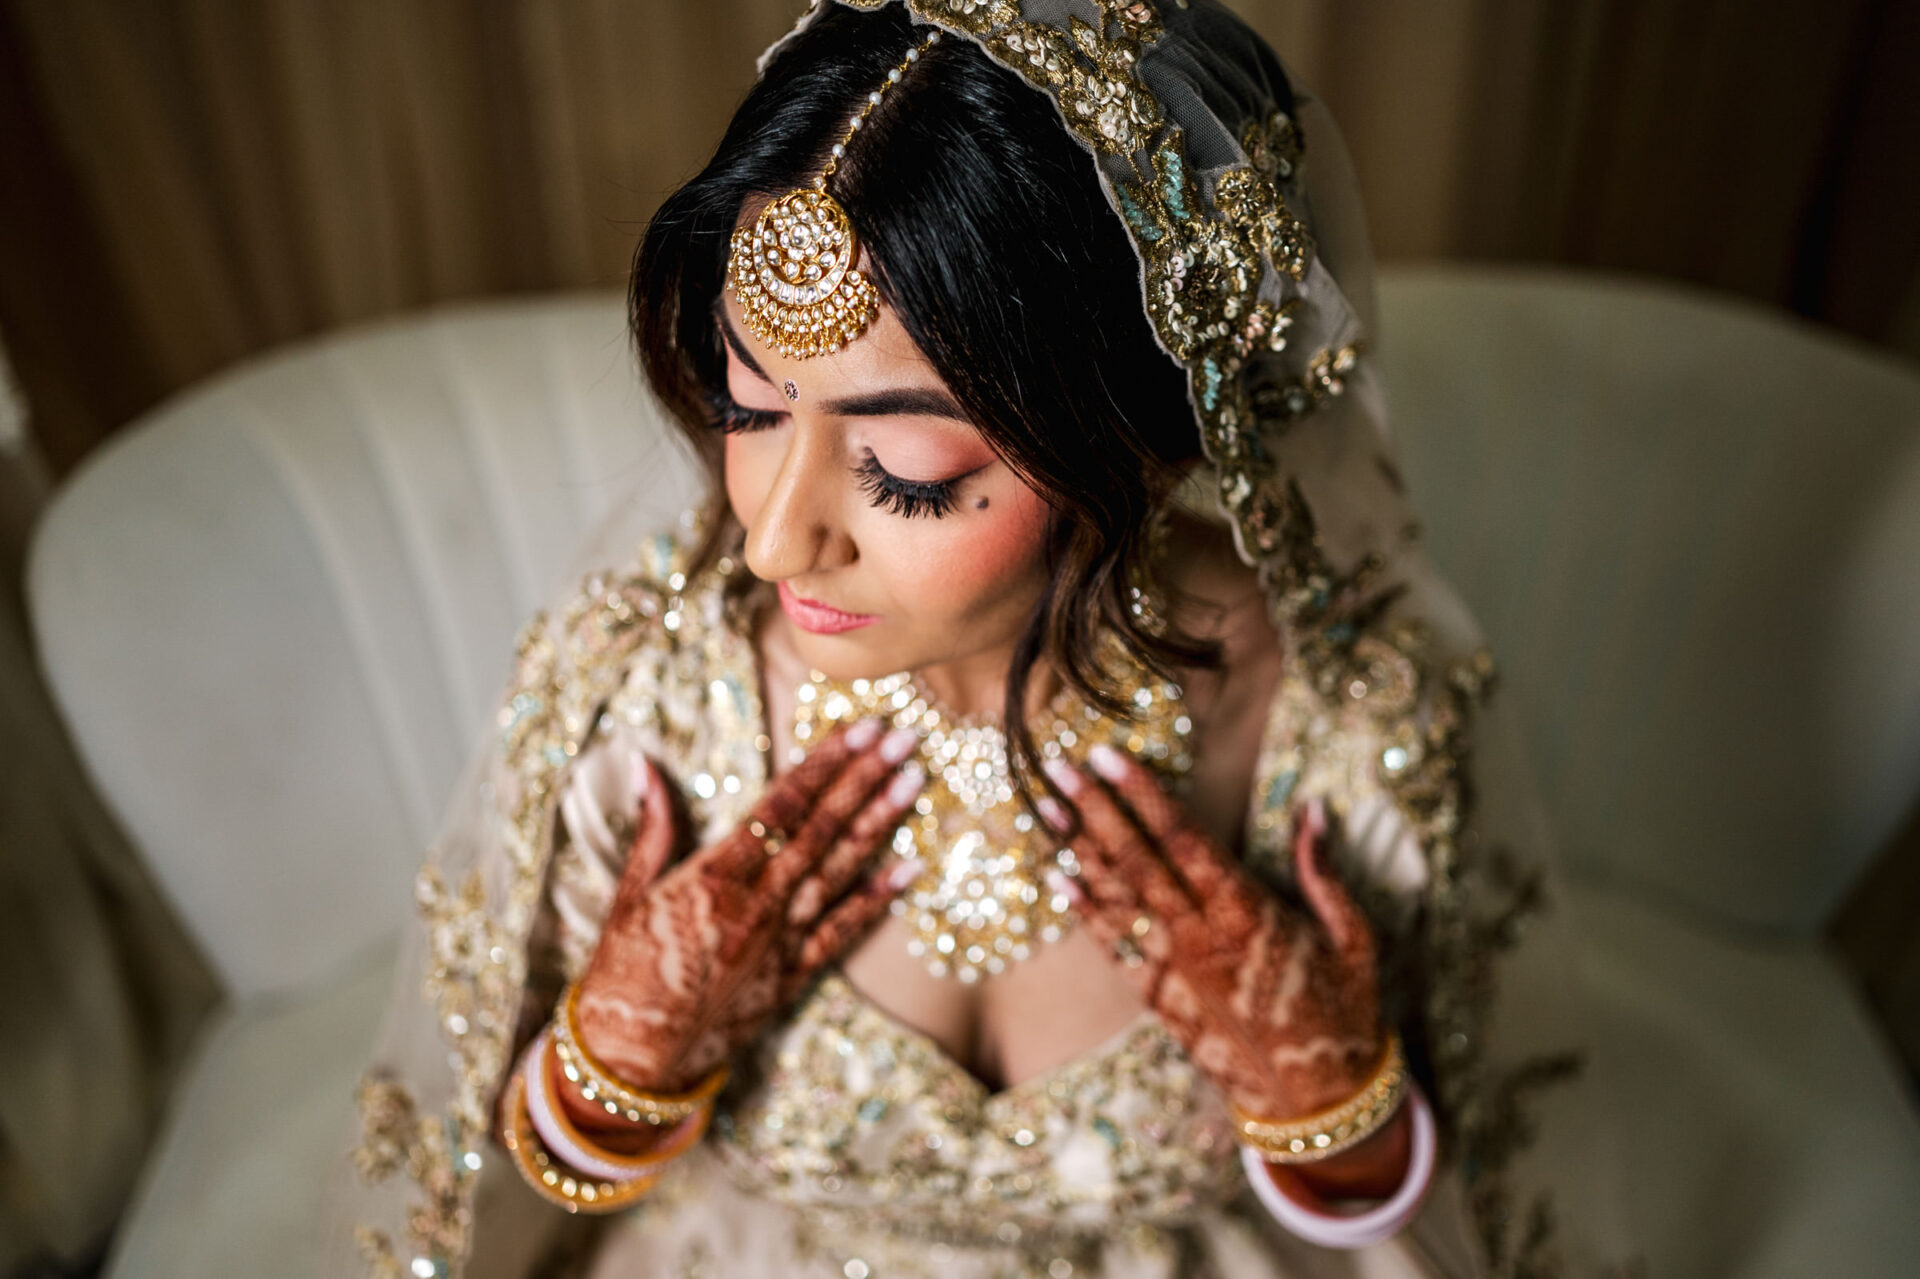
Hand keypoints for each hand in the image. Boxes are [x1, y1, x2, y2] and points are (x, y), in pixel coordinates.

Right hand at [572, 719, 924, 1094]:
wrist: (632, 1058)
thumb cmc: (623, 972)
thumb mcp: (629, 893)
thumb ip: (653, 828)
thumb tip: (645, 764)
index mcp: (713, 876)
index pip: (780, 805)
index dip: (823, 762)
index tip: (859, 728)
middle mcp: (755, 904)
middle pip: (821, 829)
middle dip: (865, 779)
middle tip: (905, 738)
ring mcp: (779, 942)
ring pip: (839, 872)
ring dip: (880, 824)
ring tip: (914, 782)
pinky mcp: (791, 978)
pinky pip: (842, 934)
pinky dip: (877, 900)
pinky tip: (910, 869)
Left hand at [1041, 745, 1384, 1119]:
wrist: (1312, 1098)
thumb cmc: (1339, 1010)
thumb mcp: (1351, 937)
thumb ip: (1322, 871)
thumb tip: (1312, 809)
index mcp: (1247, 912)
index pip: (1183, 838)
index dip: (1143, 794)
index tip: (1110, 755)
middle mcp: (1199, 936)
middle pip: (1135, 859)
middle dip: (1094, 808)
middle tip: (1057, 765)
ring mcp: (1172, 968)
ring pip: (1115, 897)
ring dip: (1076, 848)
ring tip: (1044, 804)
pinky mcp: (1158, 996)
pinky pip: (1112, 946)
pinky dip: (1082, 910)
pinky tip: (1056, 878)